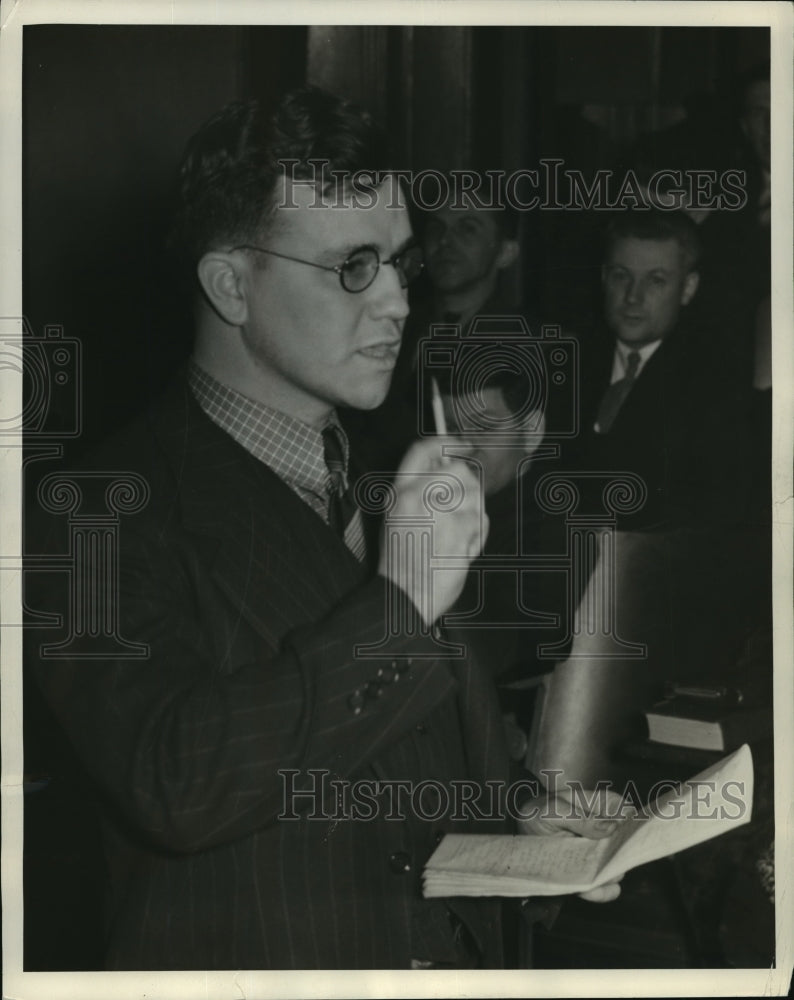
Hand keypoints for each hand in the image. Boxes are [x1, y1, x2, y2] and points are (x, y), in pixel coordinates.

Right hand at [378, 436, 486, 624]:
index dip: (446, 443)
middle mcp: (419, 496)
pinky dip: (478, 535)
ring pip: (476, 495)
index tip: (461, 446)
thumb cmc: (403, 561)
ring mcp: (441, 512)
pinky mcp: (461, 530)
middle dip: (469, 485)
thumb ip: (417, 490)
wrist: (404, 595)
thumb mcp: (396, 516)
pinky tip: (460, 548)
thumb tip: (446, 469)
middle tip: (464, 506)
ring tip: (457, 534)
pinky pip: (482, 521)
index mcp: (400, 492)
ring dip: (474, 514)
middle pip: (459, 469)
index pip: (422, 449)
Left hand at [516, 787, 624, 903]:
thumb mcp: (554, 809)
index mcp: (603, 806)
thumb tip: (611, 829)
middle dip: (618, 858)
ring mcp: (601, 853)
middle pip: (628, 847)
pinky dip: (600, 892)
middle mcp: (608, 831)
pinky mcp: (591, 873)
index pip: (630, 815)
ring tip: (588, 875)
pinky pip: (605, 887)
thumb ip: (581, 818)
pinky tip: (588, 889)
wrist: (521, 828)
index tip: (619, 841)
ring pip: (618, 869)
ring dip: (606, 876)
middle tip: (600, 863)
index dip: (631, 829)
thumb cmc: (539, 810)